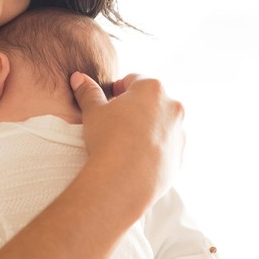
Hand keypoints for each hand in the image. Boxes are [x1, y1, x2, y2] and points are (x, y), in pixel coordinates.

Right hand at [70, 72, 184, 209]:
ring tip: (127, 143)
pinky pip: (166, 147)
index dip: (118, 89)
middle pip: (152, 101)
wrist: (124, 180)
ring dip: (148, 128)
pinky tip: (136, 158)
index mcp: (152, 89)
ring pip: (162, 124)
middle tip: (116, 122)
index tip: (109, 101)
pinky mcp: (179, 156)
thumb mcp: (93, 112)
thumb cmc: (108, 139)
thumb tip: (78, 78)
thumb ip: (88, 92)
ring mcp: (179, 132)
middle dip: (136, 108)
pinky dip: (155, 149)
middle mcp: (172, 106)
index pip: (134, 80)